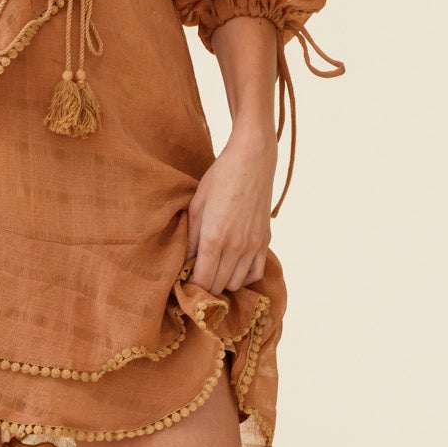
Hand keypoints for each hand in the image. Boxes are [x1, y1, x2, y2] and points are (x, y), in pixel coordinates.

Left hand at [183, 132, 275, 293]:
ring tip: (212, 271)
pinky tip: (232, 267)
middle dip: (204, 286)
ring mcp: (253, 245)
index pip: (202, 280)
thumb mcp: (196, 206)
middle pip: (218, 285)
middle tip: (194, 277)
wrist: (252, 159)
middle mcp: (236, 246)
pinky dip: (244, 277)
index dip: (190, 286)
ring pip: (237, 283)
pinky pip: (256, 273)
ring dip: (222, 282)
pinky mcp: (265, 240)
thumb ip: (190, 239)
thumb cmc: (219, 178)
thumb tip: (183, 263)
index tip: (183, 282)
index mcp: (214, 237)